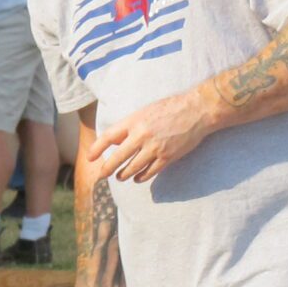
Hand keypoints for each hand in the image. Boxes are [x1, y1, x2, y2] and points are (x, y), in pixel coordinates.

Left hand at [90, 86, 216, 183]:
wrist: (197, 110)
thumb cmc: (170, 108)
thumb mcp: (145, 111)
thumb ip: (130, 125)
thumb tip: (115, 140)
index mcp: (134, 121)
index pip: (108, 136)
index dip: (97, 148)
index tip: (90, 157)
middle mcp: (141, 135)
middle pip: (118, 157)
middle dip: (107, 168)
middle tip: (101, 175)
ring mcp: (155, 147)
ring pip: (133, 167)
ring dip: (124, 174)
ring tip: (120, 177)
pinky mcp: (168, 157)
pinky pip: (150, 172)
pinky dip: (141, 177)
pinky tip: (137, 179)